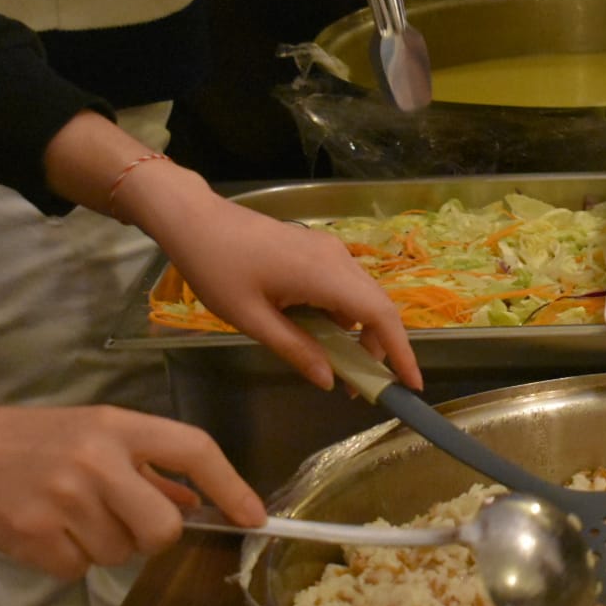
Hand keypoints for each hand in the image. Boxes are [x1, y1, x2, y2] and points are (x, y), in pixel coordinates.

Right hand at [0, 399, 263, 580]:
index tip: (254, 517)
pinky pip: (77, 570)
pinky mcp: (32, 537)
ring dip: (100, 545)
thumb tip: (194, 502)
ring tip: (65, 514)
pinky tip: (40, 531)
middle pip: (163, 528)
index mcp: (117, 425)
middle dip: (152, 537)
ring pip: (119, 553)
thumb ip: (144, 466)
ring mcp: (64, 499)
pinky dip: (64, 560)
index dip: (230, 486)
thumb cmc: (23, 438)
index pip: (195, 449)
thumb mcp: (90, 432)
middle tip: (123, 522)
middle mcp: (97, 460)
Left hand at [150, 193, 423, 391]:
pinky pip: (343, 287)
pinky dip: (341, 315)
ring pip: (361, 297)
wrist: (195, 220)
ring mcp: (329, 250)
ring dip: (357, 332)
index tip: (411, 383)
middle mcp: (337, 259)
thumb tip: (329, 380)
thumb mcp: (252, 320)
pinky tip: (319, 334)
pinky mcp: (317, 249)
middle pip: (377, 307)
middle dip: (378, 348)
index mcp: (324, 274)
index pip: (380, 315)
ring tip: (336, 365)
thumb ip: (296, 350)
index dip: (400, 351)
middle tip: (361, 385)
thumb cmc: (217, 269)